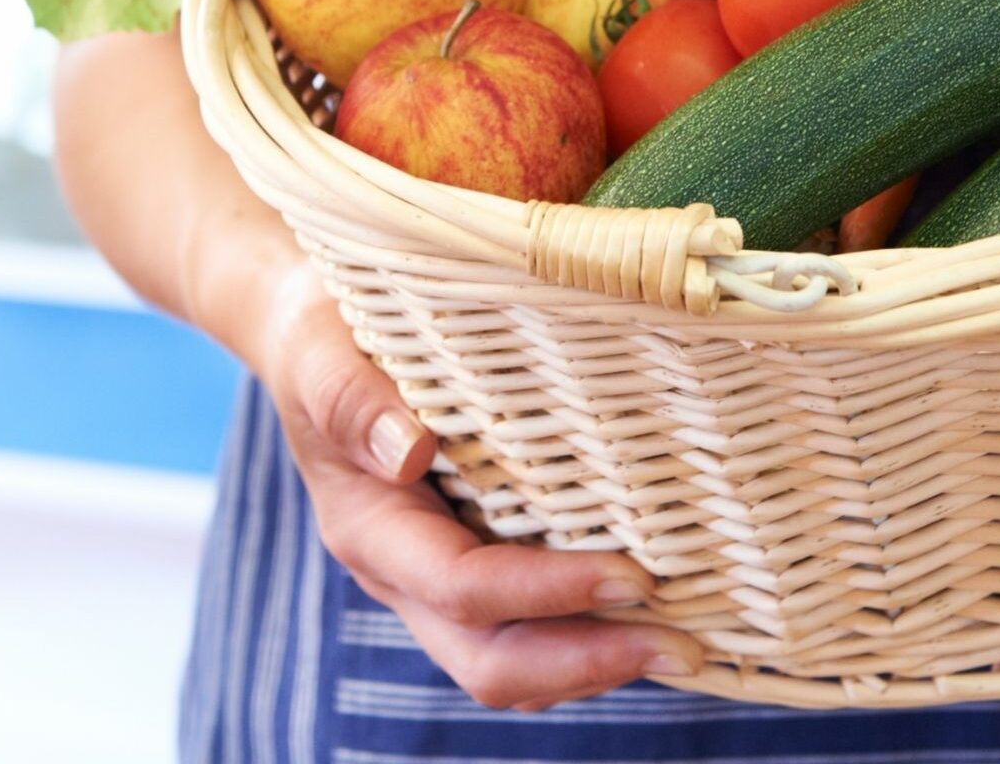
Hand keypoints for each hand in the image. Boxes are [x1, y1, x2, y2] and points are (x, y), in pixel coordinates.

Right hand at [244, 257, 703, 708]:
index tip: (633, 578)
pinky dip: (588, 634)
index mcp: (371, 530)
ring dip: (597, 661)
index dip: (546, 594)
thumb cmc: (323, 338)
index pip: (463, 589)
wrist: (311, 337)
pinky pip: (529, 629)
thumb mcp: (323, 354)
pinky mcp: (474, 562)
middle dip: (587, 663)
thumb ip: (354, 401)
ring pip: (515, 660)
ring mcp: (438, 578)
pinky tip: (652, 610)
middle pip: (490, 662)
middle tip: (685, 648)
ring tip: (688, 642)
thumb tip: (410, 451)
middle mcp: (404, 573)